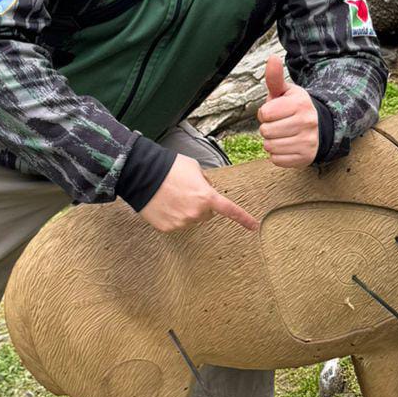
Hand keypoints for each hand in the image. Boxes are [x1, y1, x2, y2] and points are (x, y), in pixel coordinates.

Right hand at [139, 153, 258, 232]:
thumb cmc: (169, 168)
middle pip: (206, 214)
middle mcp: (196, 213)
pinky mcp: (167, 228)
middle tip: (186, 191)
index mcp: (207, 197)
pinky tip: (164, 204)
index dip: (244, 219)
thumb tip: (206, 188)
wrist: (143, 174)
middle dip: (201, 205)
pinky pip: (176, 223)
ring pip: (190, 219)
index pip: (230, 210)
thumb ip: (205, 181)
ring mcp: (181, 222)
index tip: (254, 226)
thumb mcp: (194, 168)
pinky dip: (172, 216)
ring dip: (185, 210)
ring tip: (172, 196)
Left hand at [257, 55, 319, 167]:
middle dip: (268, 128)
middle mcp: (306, 122)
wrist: (321, 127)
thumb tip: (272, 58)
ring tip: (283, 135)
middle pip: (266, 131)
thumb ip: (275, 78)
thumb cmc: (296, 108)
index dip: (265, 113)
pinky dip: (278, 155)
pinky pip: (277, 160)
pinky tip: (287, 145)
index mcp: (299, 104)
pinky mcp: (306, 157)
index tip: (275, 112)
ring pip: (270, 147)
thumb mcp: (287, 92)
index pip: (264, 113)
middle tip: (279, 124)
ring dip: (271, 142)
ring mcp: (307, 141)